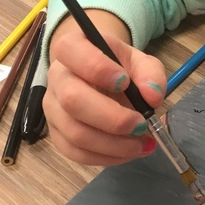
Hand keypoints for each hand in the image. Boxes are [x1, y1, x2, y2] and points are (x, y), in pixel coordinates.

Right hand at [45, 24, 166, 166]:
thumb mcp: (140, 61)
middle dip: (112, 118)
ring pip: (74, 133)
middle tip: (141, 125)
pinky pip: (75, 152)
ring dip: (113, 145)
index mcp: (72, 48)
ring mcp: (52, 108)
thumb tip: (152, 98)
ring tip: (141, 144)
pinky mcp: (56, 133)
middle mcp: (56, 77)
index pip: (71, 52)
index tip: (125, 82)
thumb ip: (151, 74)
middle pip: (72, 100)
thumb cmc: (119, 66)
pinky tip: (128, 153)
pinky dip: (105, 157)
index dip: (97, 68)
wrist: (104, 78)